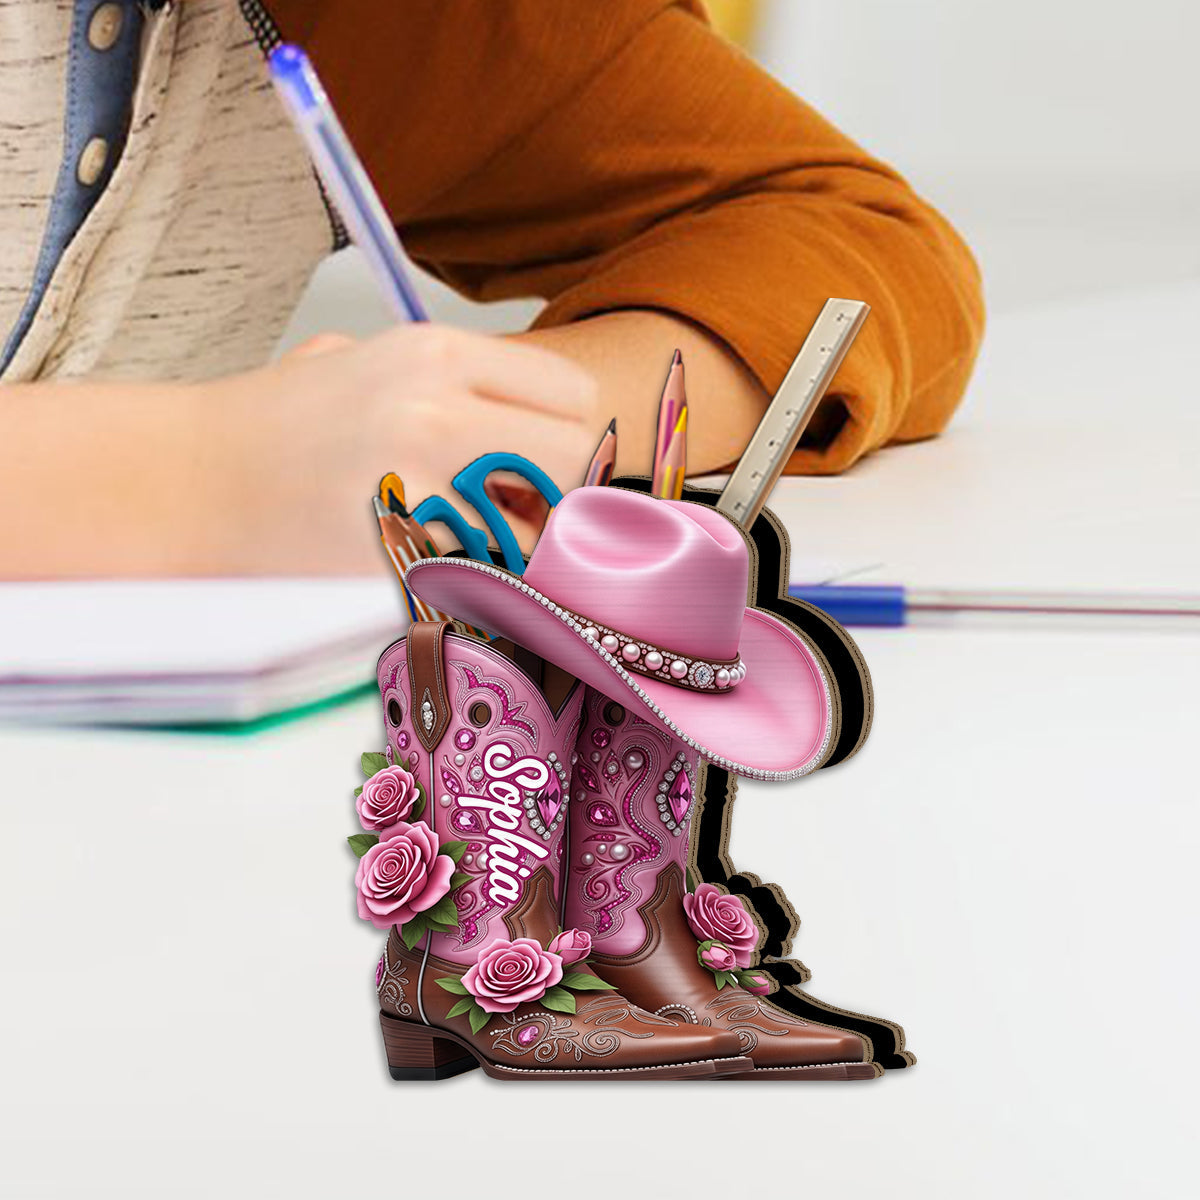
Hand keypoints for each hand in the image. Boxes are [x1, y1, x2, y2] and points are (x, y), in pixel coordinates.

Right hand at [215, 324, 598, 572]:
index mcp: (433, 355)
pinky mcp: (398, 566)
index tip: (537, 462)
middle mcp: (436, 416)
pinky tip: (437, 571)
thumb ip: (455, 380)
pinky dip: (482, 588)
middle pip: (574, 459)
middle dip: (560, 490)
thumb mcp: (366, 361)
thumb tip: (536, 420)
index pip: (572, 396)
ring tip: (470, 540)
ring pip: (544, 532)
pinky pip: (489, 585)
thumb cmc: (274, 425)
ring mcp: (419, 495)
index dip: (565, 434)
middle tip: (517, 510)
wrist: (184, 483)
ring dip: (527, 546)